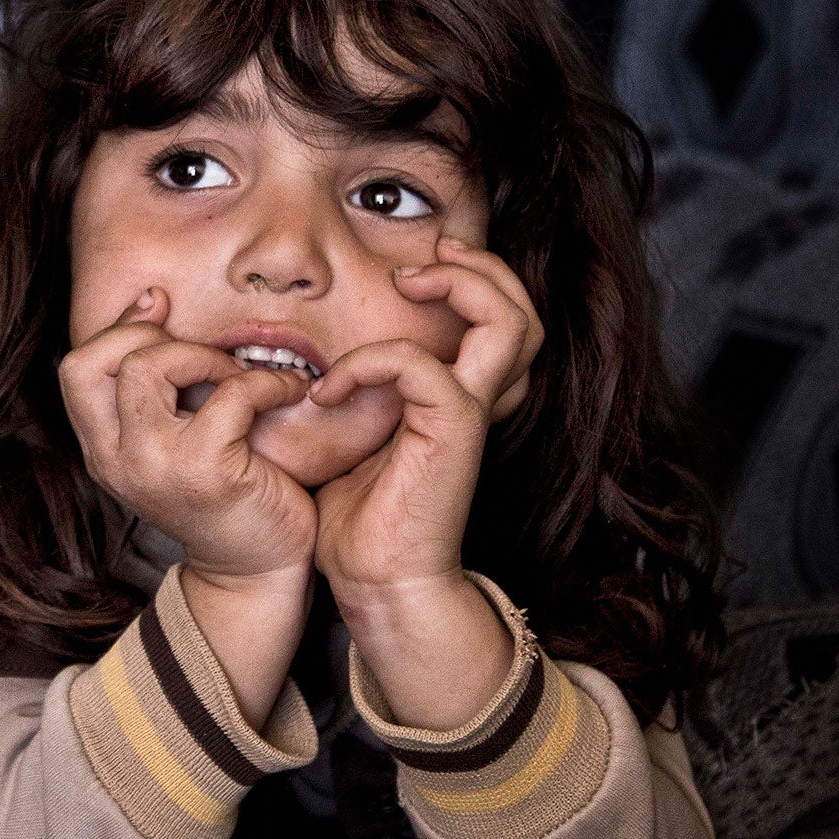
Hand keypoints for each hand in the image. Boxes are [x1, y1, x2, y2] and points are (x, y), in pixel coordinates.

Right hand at [58, 287, 317, 590]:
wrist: (260, 569)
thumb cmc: (226, 495)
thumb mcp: (171, 439)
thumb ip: (156, 386)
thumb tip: (153, 299)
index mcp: (104, 452)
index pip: (76, 368)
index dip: (116, 329)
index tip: (159, 309)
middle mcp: (116, 461)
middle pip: (97, 361)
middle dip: (155, 338)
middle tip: (208, 357)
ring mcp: (154, 467)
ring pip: (148, 368)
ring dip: (204, 356)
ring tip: (241, 375)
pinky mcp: (205, 472)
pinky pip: (229, 394)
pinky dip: (265, 382)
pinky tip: (287, 391)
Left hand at [307, 237, 543, 607]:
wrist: (375, 581)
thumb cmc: (359, 520)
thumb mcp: (353, 437)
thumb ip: (357, 395)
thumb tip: (314, 364)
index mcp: (459, 400)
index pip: (498, 324)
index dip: (471, 283)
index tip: (416, 271)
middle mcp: (478, 403)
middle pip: (524, 314)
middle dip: (485, 268)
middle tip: (432, 257)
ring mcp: (470, 416)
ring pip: (510, 324)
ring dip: (462, 285)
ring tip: (409, 281)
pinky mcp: (451, 434)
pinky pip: (419, 365)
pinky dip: (370, 360)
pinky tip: (328, 390)